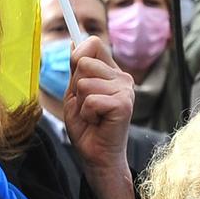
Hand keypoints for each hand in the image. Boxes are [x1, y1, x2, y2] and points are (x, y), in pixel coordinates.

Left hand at [61, 35, 137, 198]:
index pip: (93, 44)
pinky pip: (91, 100)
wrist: (96, 156)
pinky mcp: (124, 105)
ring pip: (85, 82)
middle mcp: (122, 78)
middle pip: (83, 62)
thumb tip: (74, 42)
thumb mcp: (75, 94)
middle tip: (86, 106)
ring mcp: (125, 90)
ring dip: (81, 103)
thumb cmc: (87, 127)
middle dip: (76, 86)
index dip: (77, 57)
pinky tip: (97, 122)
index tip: (76, 76)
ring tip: (92, 116)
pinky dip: (87, 114)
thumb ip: (76, 70)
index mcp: (112, 72)